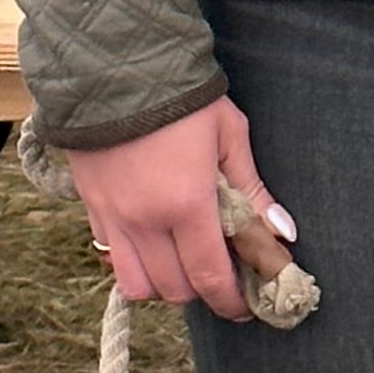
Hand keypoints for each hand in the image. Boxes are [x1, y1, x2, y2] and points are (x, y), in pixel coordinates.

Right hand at [70, 97, 291, 319]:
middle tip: (219, 275)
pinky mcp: (91, 207)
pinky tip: (151, 241)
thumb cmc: (181, 98)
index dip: (230, 301)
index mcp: (187, 205)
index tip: (245, 306)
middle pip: (175, 289)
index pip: (210, 276)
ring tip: (182, 262)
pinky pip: (111, 256)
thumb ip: (253, 189)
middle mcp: (146, 221)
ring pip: (137, 285)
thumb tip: (282, 233)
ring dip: (163, 283)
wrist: (111, 66)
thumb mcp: (229, 135)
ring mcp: (114, 217)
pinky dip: (133, 262)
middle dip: (201, 291)